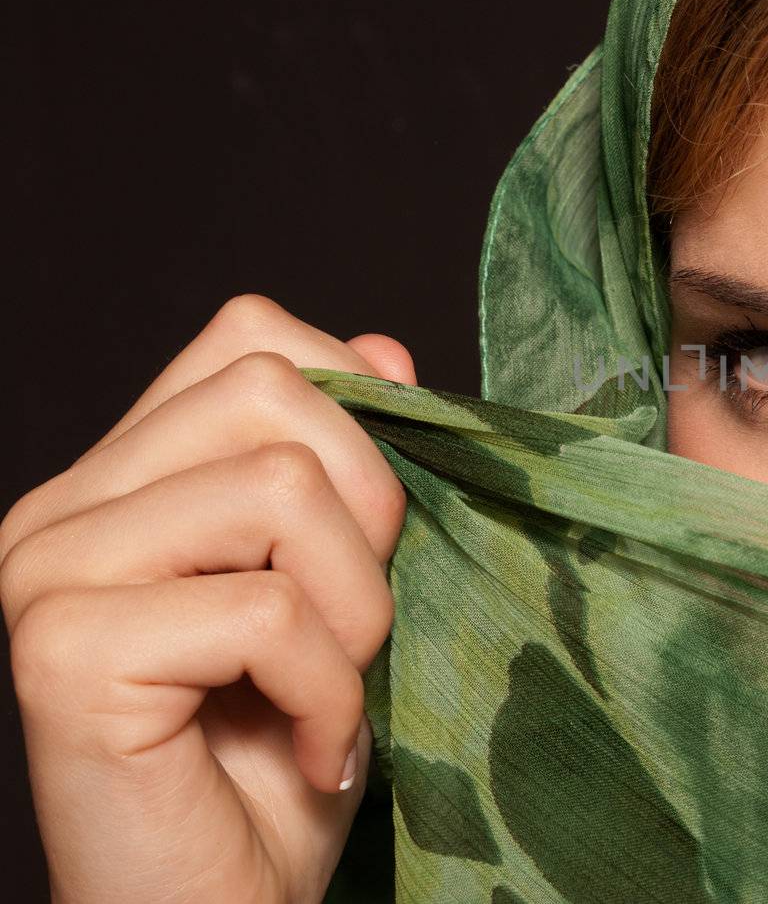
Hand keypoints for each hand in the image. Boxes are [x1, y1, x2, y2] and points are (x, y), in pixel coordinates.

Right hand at [2, 294, 412, 902]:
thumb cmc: (285, 762)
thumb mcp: (348, 594)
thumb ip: (350, 468)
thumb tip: (384, 351)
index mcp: (126, 481)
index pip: (249, 337)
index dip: (352, 411)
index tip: (374, 530)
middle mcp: (65, 511)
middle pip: (270, 393)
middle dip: (366, 514)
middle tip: (354, 632)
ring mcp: (50, 575)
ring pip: (276, 488)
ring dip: (353, 611)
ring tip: (332, 693)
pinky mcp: (64, 653)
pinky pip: (261, 610)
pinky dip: (328, 689)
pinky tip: (313, 751)